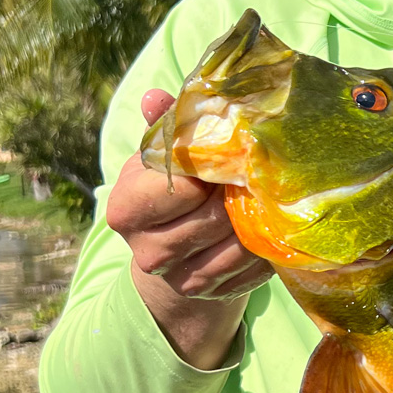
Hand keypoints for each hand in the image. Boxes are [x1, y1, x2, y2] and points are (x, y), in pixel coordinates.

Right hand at [107, 89, 273, 366]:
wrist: (173, 249)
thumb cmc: (170, 186)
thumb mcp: (160, 154)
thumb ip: (165, 125)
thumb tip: (155, 98)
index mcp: (125, 210)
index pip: (178, 186)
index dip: (208, 168)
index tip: (227, 153)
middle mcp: (148, 251)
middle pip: (211, 218)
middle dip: (237, 192)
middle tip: (255, 171)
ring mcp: (182, 279)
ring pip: (237, 244)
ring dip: (256, 218)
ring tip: (264, 193)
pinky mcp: (215, 294)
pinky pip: (253, 266)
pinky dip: (267, 243)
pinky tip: (268, 224)